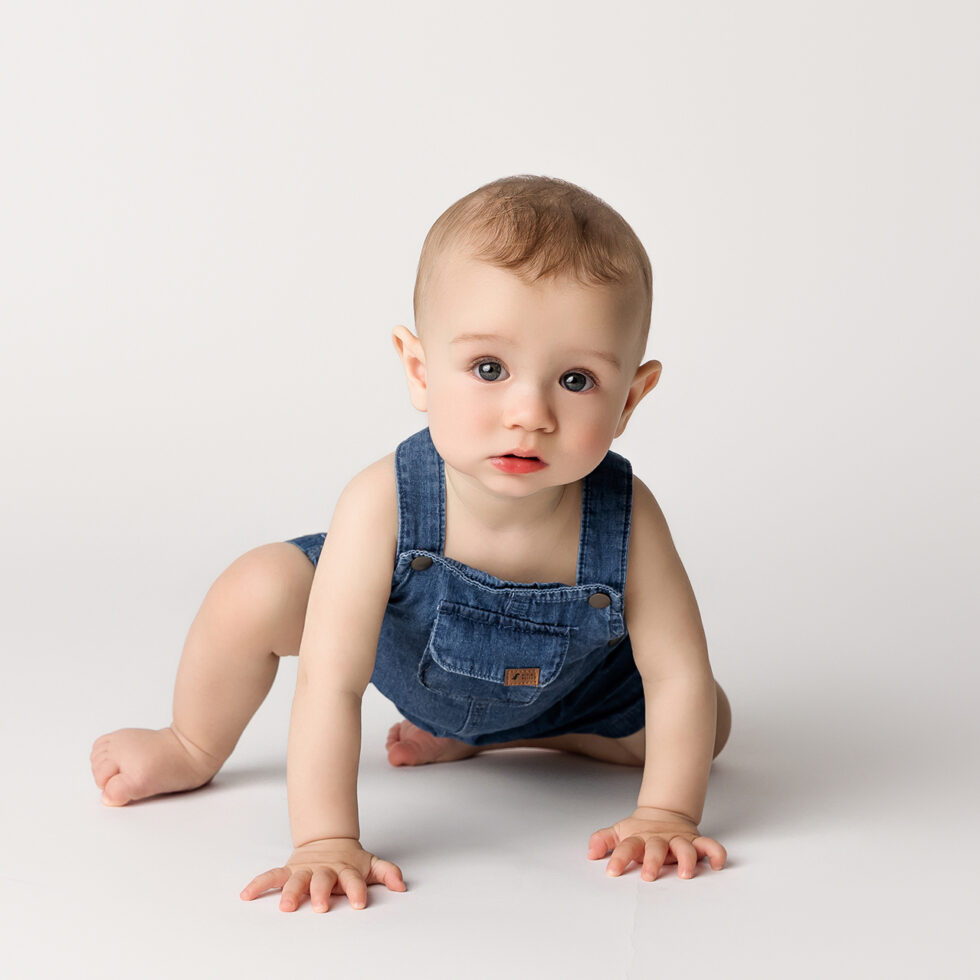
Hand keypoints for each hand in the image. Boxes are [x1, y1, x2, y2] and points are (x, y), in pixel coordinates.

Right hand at [240, 837, 406, 911]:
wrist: (328, 840)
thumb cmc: (350, 860)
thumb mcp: (371, 864)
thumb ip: (387, 873)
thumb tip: (401, 886)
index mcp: (345, 869)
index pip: (353, 880)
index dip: (357, 890)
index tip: (360, 903)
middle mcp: (324, 870)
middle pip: (323, 881)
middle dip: (321, 893)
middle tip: (320, 906)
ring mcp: (305, 870)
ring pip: (296, 880)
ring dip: (291, 892)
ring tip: (286, 906)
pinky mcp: (289, 870)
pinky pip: (272, 876)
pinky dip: (260, 884)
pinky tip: (247, 894)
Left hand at [587, 807, 725, 880]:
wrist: (663, 812)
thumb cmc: (640, 831)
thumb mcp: (619, 832)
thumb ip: (603, 841)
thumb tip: (590, 852)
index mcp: (639, 838)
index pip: (626, 847)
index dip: (619, 858)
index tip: (612, 871)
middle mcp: (659, 839)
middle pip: (656, 848)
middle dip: (652, 861)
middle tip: (648, 875)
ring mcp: (678, 840)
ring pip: (685, 848)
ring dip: (686, 859)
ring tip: (685, 873)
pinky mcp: (695, 841)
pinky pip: (709, 846)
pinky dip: (716, 853)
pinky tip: (717, 864)